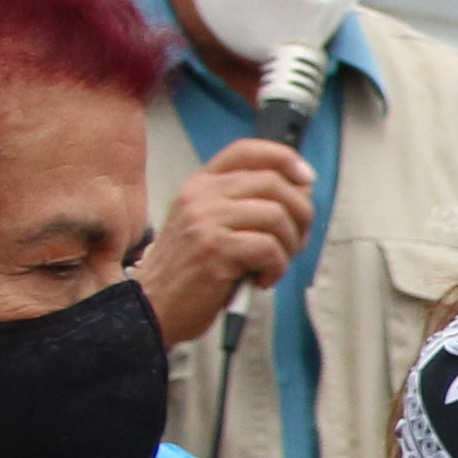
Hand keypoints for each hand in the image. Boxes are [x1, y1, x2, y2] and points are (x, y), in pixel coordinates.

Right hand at [140, 139, 318, 342]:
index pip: (247, 151)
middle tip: (296, 241)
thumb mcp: (210, 226)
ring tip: (275, 265)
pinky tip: (262, 280)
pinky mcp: (215, 249)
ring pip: (277, 215)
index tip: (307, 179)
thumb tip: (301, 193)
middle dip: (300, 214)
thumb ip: (245, 205)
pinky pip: (269, 248)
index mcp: (200, 184)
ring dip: (290, 245)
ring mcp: (206, 220)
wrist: (151, 307)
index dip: (284, 158)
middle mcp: (201, 195)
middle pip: (273, 183)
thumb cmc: (189, 272)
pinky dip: (277, 268)